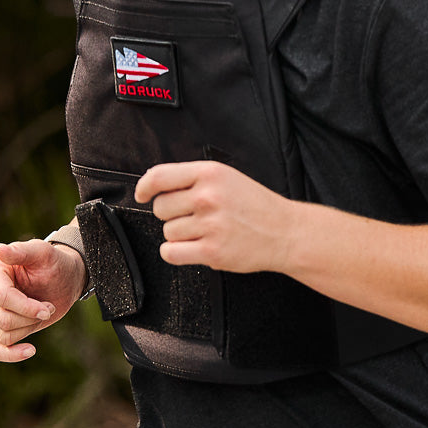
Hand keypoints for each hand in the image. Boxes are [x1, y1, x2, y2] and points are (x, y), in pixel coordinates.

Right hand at [0, 238, 85, 362]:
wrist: (61, 280)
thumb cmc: (52, 263)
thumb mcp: (43, 253)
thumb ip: (23, 251)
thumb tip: (0, 249)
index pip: (2, 298)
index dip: (27, 308)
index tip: (48, 309)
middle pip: (1, 318)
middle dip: (30, 318)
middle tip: (48, 308)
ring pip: (3, 334)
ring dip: (29, 328)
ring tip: (41, 312)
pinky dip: (11, 354)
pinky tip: (30, 350)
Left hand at [135, 161, 293, 273]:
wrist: (285, 232)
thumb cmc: (256, 205)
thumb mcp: (227, 178)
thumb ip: (192, 178)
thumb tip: (153, 184)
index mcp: (209, 174)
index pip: (159, 176)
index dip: (144, 187)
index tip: (142, 194)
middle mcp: (208, 196)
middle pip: (160, 208)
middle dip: (172, 214)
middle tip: (194, 217)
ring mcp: (210, 224)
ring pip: (168, 232)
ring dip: (180, 235)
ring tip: (206, 232)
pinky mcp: (212, 251)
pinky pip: (171, 253)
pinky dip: (176, 253)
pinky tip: (193, 247)